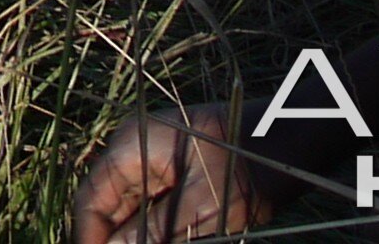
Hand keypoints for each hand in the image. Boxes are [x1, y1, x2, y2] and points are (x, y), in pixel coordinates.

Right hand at [71, 110, 271, 243]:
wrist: (290, 144)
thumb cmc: (247, 168)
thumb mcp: (202, 207)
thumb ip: (154, 232)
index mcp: (131, 147)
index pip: (91, 200)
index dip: (88, 238)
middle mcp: (135, 153)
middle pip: (107, 209)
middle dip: (114, 241)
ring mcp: (154, 164)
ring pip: (131, 215)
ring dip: (138, 237)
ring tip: (150, 243)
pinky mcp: (175, 178)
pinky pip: (152, 212)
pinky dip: (156, 233)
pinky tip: (163, 240)